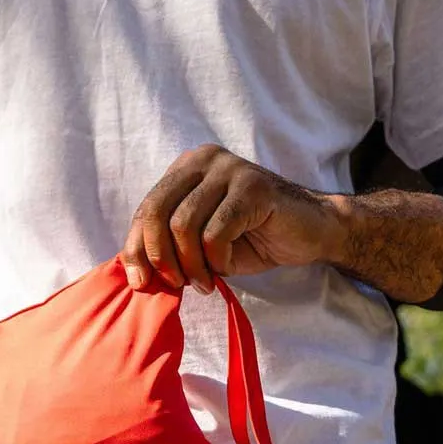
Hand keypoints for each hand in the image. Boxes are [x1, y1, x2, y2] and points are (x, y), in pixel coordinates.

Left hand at [121, 144, 344, 292]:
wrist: (309, 233)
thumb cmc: (250, 238)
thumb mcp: (199, 242)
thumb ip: (168, 245)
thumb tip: (133, 272)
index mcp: (185, 168)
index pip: (146, 209)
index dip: (136, 248)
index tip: (141, 281)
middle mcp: (203, 160)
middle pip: (157, 213)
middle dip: (160, 257)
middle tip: (176, 283)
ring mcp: (229, 169)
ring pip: (184, 225)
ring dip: (191, 265)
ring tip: (205, 281)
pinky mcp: (253, 188)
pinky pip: (215, 233)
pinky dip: (217, 260)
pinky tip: (226, 267)